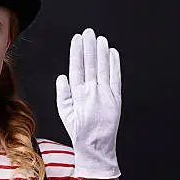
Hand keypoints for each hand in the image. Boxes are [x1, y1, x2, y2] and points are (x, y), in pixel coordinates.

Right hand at [55, 28, 121, 178]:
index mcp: (78, 95)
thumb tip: (63, 77)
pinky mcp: (116, 98)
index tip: (77, 39)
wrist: (96, 147)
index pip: (77, 68)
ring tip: (100, 38)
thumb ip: (63, 94)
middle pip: (90, 64)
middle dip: (89, 47)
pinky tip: (112, 53)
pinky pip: (115, 77)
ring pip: (103, 68)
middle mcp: (92, 92)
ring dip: (101, 52)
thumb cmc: (79, 131)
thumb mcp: (65, 114)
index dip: (77, 52)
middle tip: (88, 32)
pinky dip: (114, 64)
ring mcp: (106, 95)